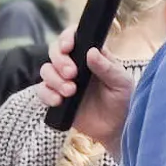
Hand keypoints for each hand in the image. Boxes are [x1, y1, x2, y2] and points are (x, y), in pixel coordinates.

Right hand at [39, 27, 133, 154]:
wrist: (117, 128)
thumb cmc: (123, 101)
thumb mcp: (121, 82)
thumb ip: (106, 67)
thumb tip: (91, 52)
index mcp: (92, 55)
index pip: (74, 37)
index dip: (66, 38)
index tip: (68, 47)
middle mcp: (75, 65)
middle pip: (55, 52)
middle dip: (59, 61)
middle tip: (72, 74)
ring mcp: (64, 81)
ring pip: (46, 70)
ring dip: (54, 80)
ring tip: (70, 91)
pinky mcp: (56, 98)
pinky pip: (42, 91)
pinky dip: (47, 95)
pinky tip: (59, 101)